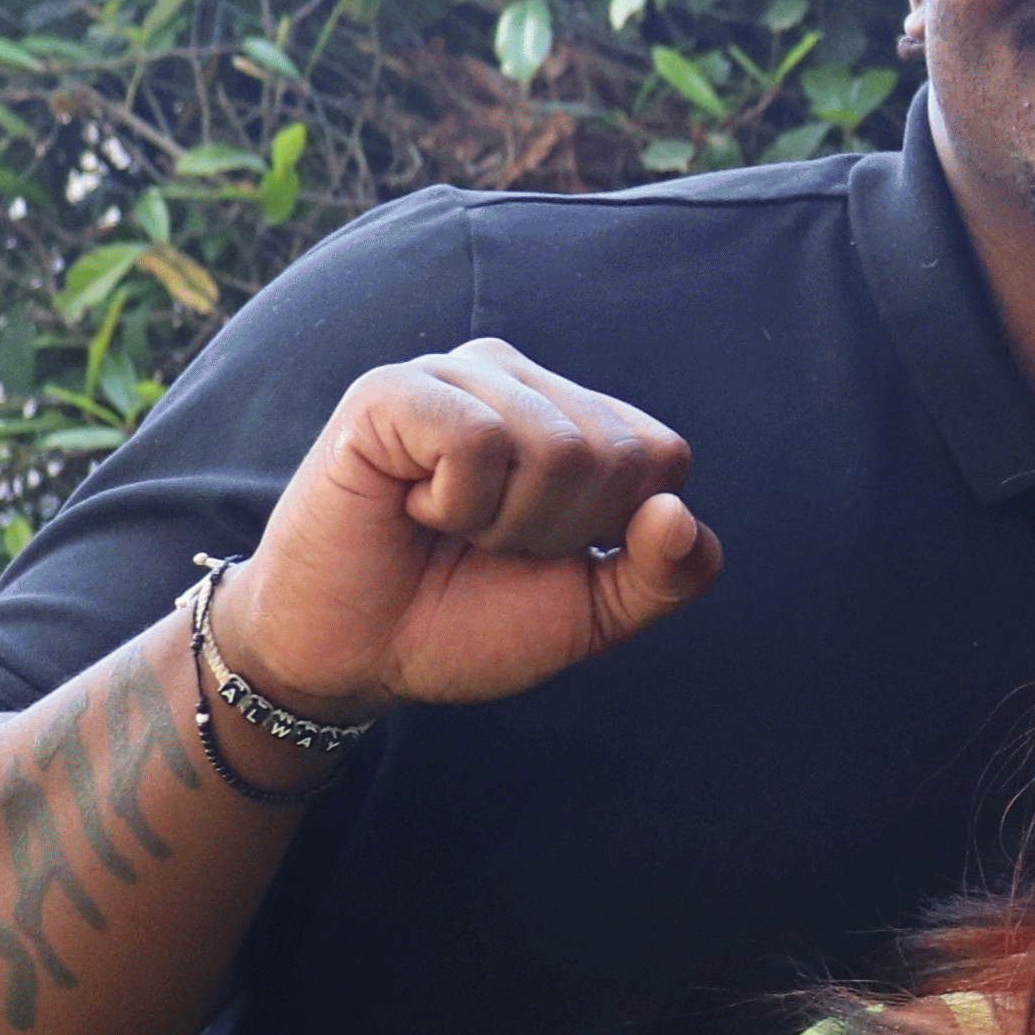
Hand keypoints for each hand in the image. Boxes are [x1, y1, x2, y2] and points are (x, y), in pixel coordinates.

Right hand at [223, 341, 722, 715]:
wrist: (354, 658)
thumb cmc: (465, 622)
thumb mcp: (594, 613)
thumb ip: (666, 574)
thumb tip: (680, 514)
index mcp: (574, 417)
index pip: (661, 458)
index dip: (614, 534)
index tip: (543, 553)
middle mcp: (519, 380)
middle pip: (615, 454)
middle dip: (558, 533)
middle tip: (483, 544)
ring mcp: (454, 376)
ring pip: (554, 448)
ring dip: (503, 524)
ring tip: (446, 526)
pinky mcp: (391, 390)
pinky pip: (479, 443)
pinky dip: (455, 504)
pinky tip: (410, 506)